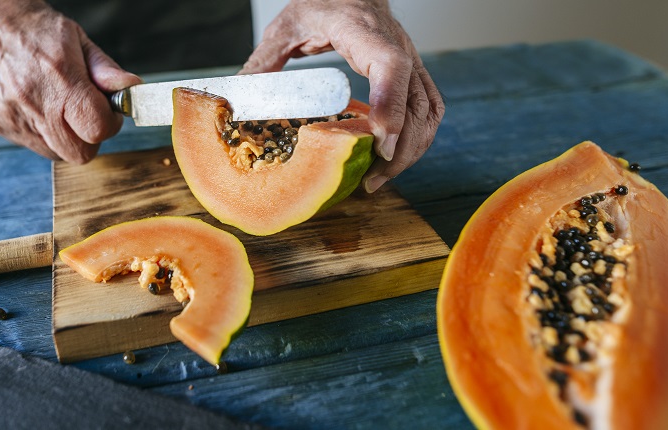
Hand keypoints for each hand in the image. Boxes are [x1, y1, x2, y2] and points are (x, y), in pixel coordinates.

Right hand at [0, 0, 141, 162]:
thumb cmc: (37, 31)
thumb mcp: (80, 41)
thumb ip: (107, 71)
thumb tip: (132, 89)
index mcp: (60, 79)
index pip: (97, 129)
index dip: (110, 125)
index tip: (109, 112)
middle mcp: (33, 102)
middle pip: (78, 153)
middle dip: (90, 138)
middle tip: (86, 115)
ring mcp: (13, 117)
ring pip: (56, 153)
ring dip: (66, 137)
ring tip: (59, 106)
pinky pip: (34, 145)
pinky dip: (44, 133)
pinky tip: (39, 106)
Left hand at [240, 0, 443, 191]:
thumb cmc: (322, 3)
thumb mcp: (285, 27)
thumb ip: (264, 61)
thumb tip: (239, 98)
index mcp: (362, 30)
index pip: (390, 65)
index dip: (389, 105)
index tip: (379, 142)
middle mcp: (395, 45)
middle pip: (416, 102)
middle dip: (400, 147)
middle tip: (372, 179)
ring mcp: (411, 60)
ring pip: (428, 111)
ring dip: (412, 149)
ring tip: (381, 176)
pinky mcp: (414, 75)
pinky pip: (428, 110)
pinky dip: (418, 138)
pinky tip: (393, 158)